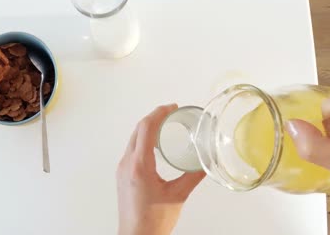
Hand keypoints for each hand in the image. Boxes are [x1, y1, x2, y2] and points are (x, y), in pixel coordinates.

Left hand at [116, 104, 205, 234]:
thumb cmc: (152, 221)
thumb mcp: (178, 196)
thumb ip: (193, 176)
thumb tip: (206, 163)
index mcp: (139, 166)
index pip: (146, 128)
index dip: (159, 113)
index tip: (172, 108)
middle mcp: (127, 164)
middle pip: (138, 129)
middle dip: (154, 117)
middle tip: (171, 112)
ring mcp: (122, 169)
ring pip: (133, 138)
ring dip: (148, 127)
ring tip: (165, 124)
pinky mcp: (123, 174)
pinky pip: (132, 148)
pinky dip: (144, 139)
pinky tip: (155, 143)